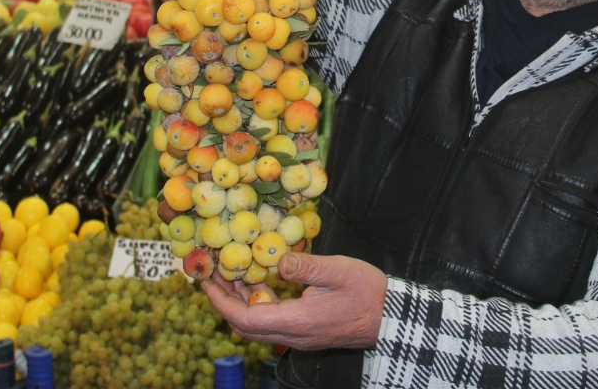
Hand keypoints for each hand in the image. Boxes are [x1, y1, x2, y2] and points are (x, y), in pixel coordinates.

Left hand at [201, 253, 388, 350]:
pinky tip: (258, 283)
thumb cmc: (367, 291)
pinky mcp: (306, 333)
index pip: (247, 319)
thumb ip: (305, 266)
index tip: (207, 282)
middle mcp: (294, 335)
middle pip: (246, 327)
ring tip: (229, 275)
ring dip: (240, 304)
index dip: (222, 302)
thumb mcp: (338, 270)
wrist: (390, 317)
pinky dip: (258, 305)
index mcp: (298, 321)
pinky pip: (272, 324)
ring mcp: (300, 337)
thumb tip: (277, 260)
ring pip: (258, 327)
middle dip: (224, 302)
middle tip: (211, 276)